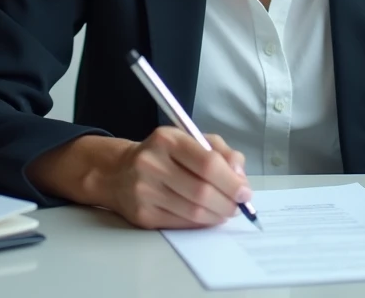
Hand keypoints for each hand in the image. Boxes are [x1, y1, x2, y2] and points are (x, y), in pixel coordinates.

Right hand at [104, 127, 250, 229]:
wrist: (119, 172)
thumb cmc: (164, 154)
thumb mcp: (191, 140)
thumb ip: (220, 152)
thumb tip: (240, 176)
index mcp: (167, 139)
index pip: (207, 163)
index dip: (232, 181)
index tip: (245, 192)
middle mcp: (152, 163)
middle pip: (202, 191)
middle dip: (228, 202)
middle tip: (238, 206)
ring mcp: (144, 191)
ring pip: (193, 211)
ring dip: (217, 215)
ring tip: (225, 211)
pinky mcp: (142, 215)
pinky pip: (181, 223)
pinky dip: (200, 223)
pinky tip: (207, 217)